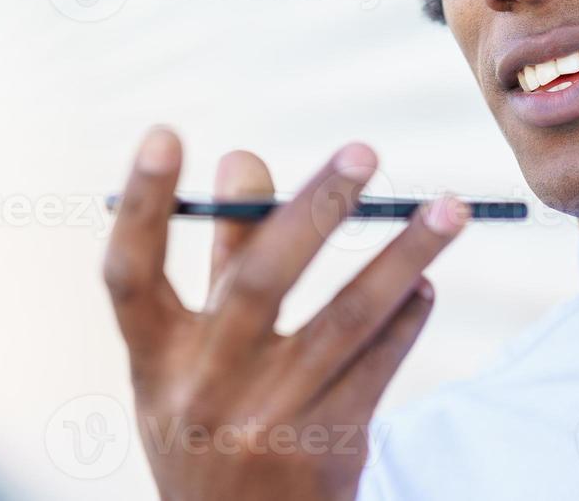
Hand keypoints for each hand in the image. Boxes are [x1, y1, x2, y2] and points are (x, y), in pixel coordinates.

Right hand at [103, 128, 469, 499]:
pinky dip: (406, 318)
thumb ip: (223, 261)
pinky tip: (426, 285)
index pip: (130, 274)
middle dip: (314, 209)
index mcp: (154, 361)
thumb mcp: (194, 361)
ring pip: (345, 320)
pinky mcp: (325, 446)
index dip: (144, 204)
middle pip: (257, 282)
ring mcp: (265, 421)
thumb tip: (244, 157)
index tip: (166, 132)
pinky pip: (378, 365)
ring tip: (448, 209)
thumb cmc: (216, 422)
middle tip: (365, 152)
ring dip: (402, 257)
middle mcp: (202, 390)